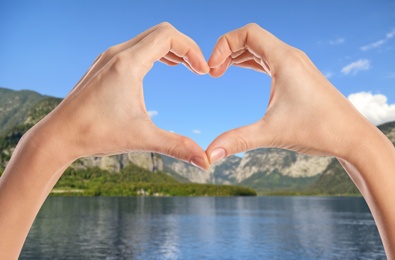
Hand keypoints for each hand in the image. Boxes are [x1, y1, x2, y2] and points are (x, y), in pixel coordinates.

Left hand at [33, 22, 209, 168]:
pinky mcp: (104, 65)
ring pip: (147, 39)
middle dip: (185, 47)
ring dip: (170, 49)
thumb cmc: (95, 134)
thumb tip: (205, 161)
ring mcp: (108, 57)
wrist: (58, 135)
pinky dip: (154, 53)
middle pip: (160, 33)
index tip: (203, 72)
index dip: (192, 50)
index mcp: (127, 63)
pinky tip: (162, 67)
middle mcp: (117, 54)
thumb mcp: (142, 138)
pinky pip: (135, 47)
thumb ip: (177, 147)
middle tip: (198, 68)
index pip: (168, 36)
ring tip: (186, 67)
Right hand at [205, 24, 394, 257]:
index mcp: (285, 60)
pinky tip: (240, 71)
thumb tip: (209, 155)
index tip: (212, 70)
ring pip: (260, 48)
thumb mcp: (272, 133)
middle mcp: (291, 57)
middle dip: (227, 51)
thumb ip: (238, 140)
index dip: (223, 45)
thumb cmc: (319, 131)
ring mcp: (296, 66)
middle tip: (212, 73)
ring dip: (237, 56)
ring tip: (219, 72)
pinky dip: (250, 62)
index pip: (247, 33)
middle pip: (251, 38)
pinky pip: (268, 59)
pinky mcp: (298, 76)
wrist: (353, 138)